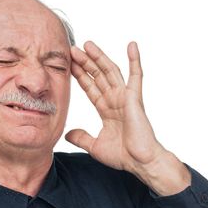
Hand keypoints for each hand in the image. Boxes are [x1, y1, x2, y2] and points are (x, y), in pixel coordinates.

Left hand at [66, 41, 185, 188]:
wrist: (140, 162)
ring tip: (87, 44)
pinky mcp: (135, 98)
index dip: (80, 75)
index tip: (69, 63)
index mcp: (106, 109)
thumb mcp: (95, 146)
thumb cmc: (123, 155)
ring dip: (99, 57)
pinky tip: (131, 45)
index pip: (90, 87)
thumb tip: (67, 133)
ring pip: (110, 72)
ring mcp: (125, 97)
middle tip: (73, 49)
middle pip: (97, 76)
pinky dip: (135, 60)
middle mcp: (115, 100)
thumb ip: (81, 138)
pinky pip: (136, 76)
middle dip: (85, 62)